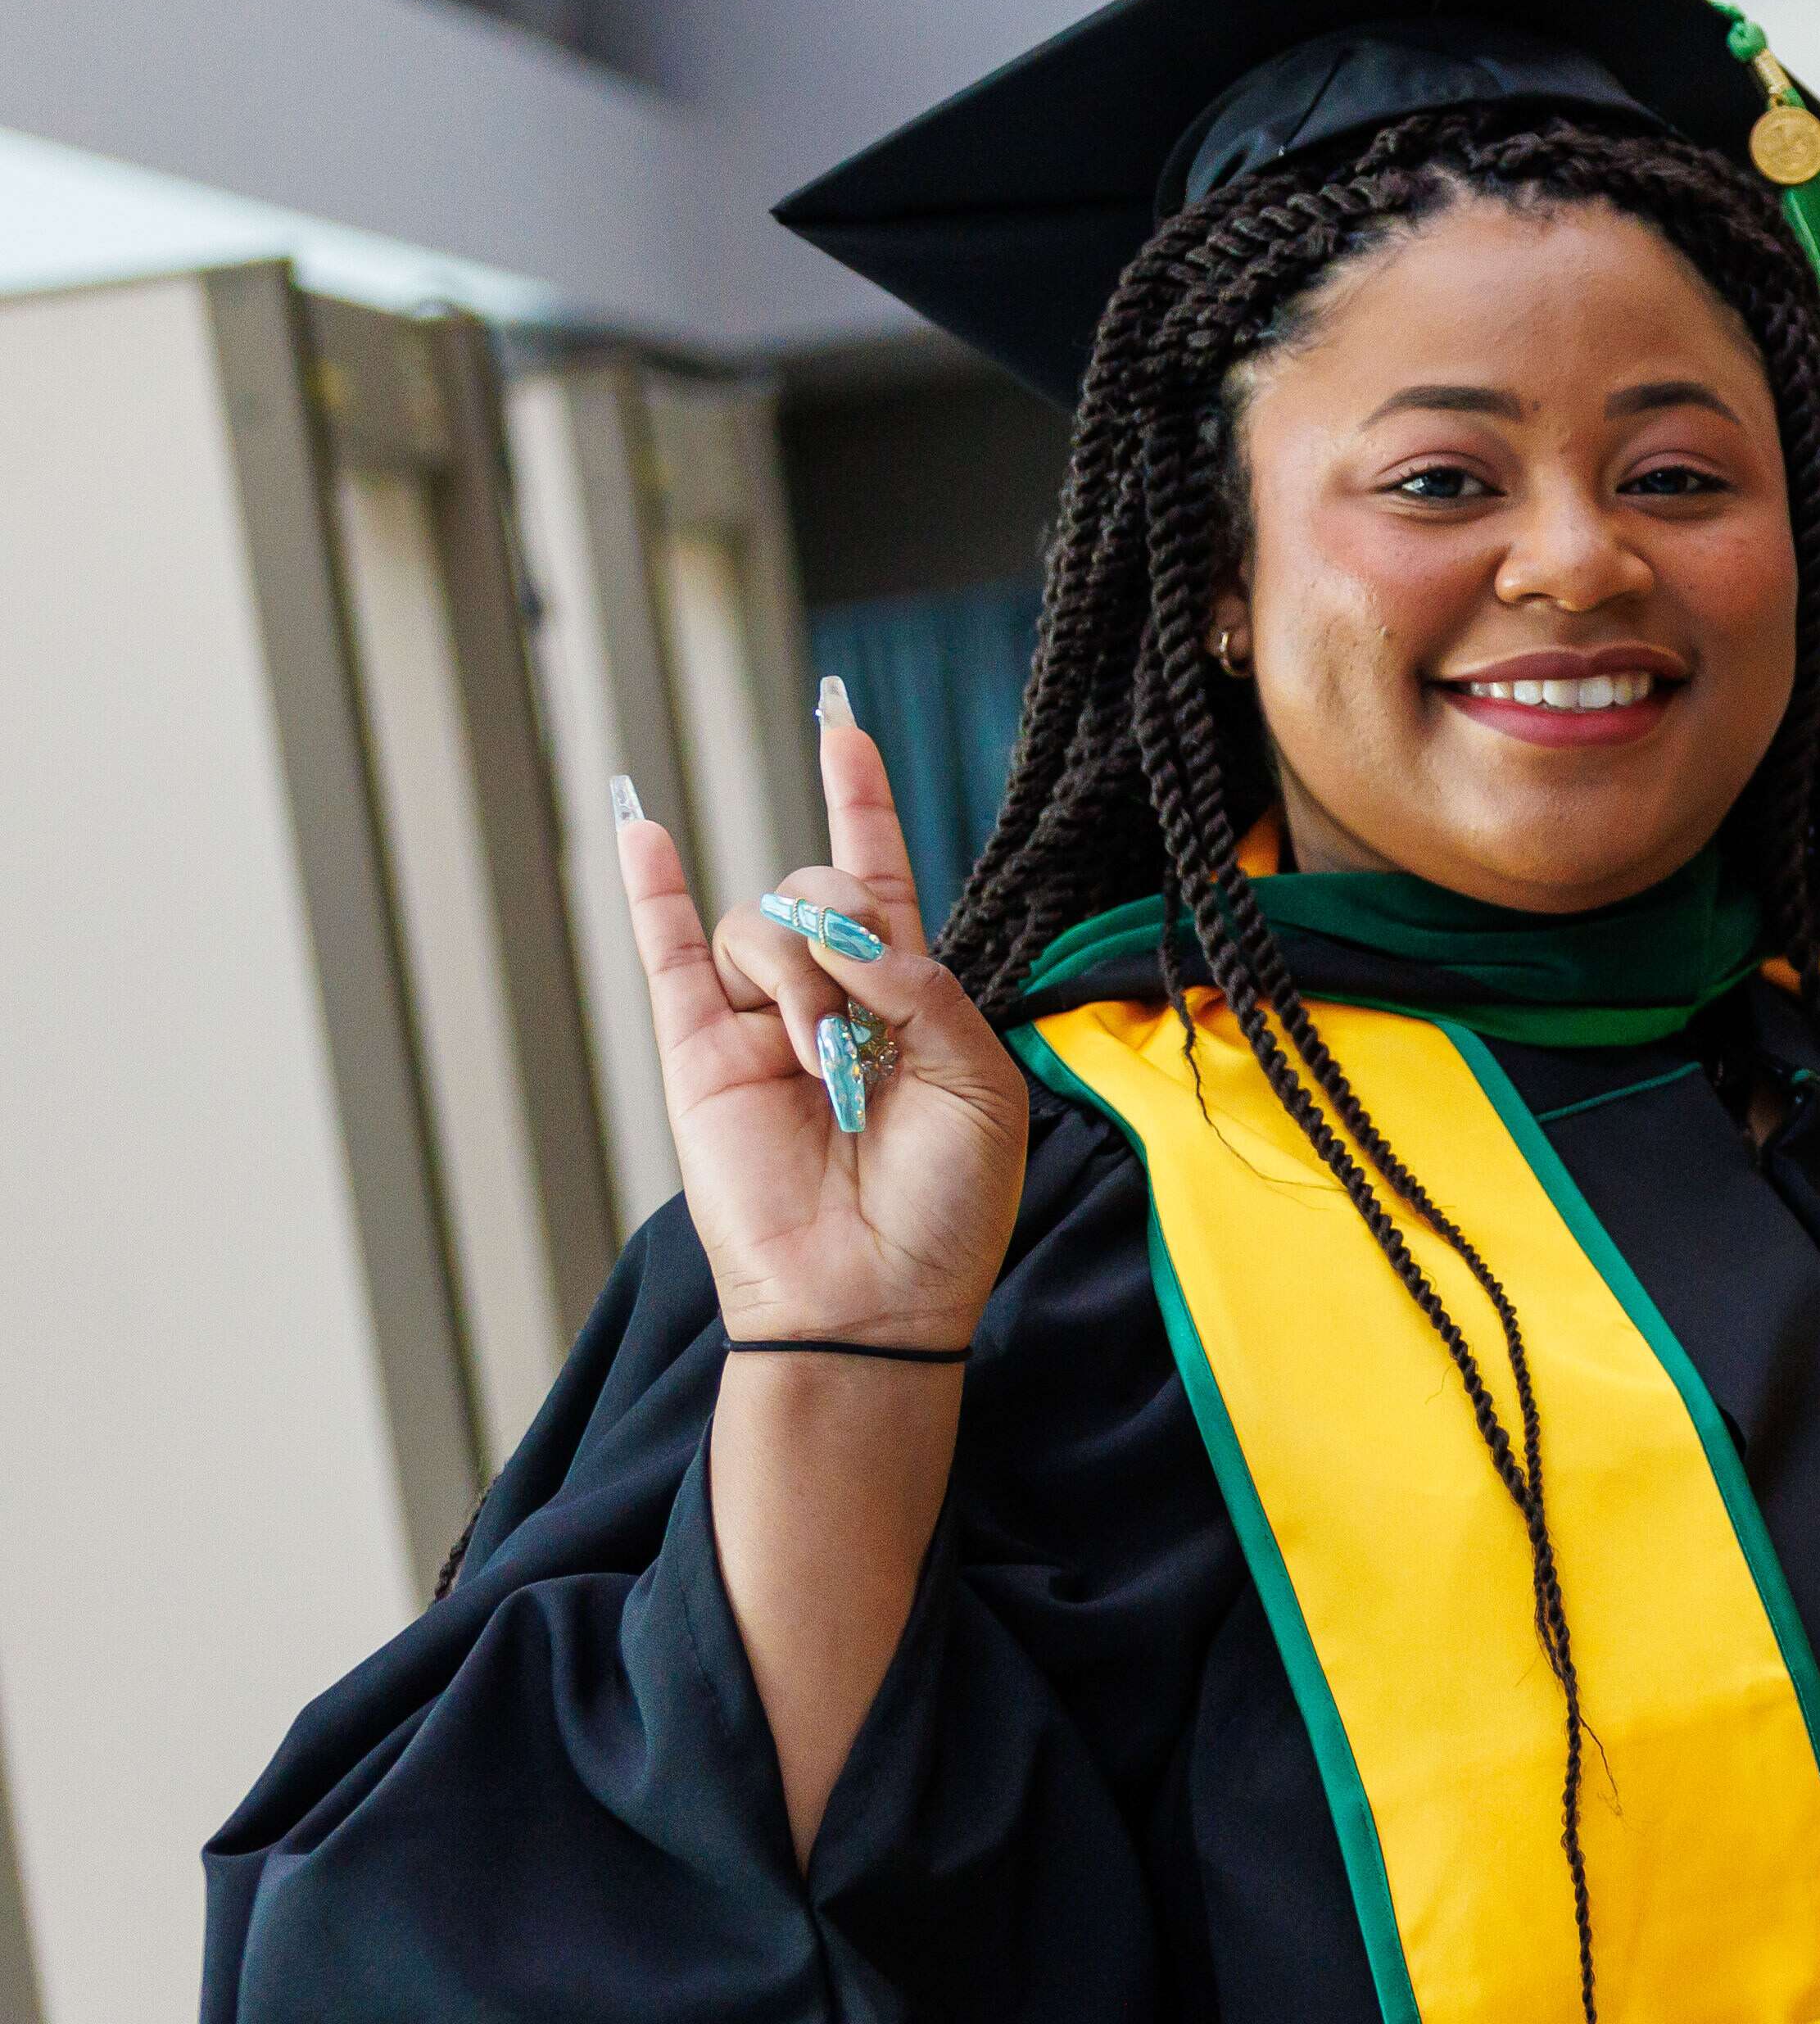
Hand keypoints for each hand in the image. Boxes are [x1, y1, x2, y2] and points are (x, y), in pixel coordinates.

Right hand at [633, 691, 1033, 1355]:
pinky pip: (666, 954)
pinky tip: (638, 821)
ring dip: (799, 977)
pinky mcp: (696, 1055)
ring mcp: (757, 1022)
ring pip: (760, 926)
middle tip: (864, 1021)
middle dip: (847, 928)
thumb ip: (924, 988)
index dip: (861, 799)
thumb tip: (845, 931)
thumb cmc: (946, 1206)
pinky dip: (648, 888)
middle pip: (820, 889)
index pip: (879, 877)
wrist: (870, 1297)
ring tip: (820, 1063)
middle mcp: (829, 999)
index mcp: (908, 1000)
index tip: (843, 726)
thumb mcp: (977, 1083)